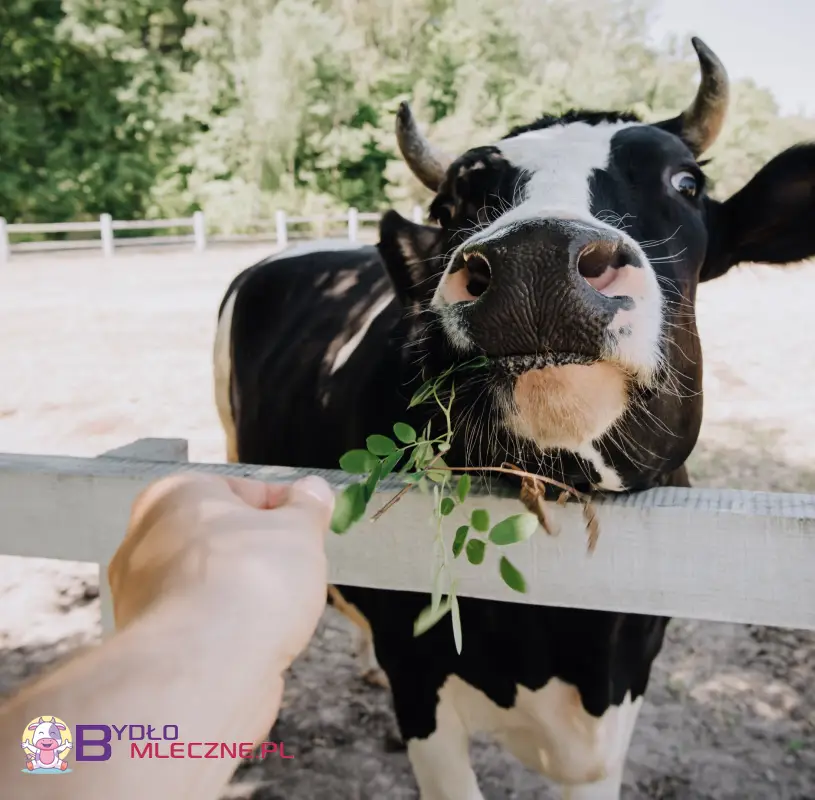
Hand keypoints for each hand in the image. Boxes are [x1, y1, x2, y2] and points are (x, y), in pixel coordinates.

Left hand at [108, 471, 334, 668]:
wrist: (207, 669)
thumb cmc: (251, 578)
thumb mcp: (299, 529)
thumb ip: (308, 507)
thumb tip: (314, 490)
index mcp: (174, 495)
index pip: (239, 489)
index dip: (282, 506)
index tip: (309, 524)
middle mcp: (145, 541)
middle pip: (219, 539)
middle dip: (260, 553)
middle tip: (297, 567)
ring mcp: (141, 597)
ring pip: (209, 586)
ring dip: (243, 596)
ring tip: (279, 611)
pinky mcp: (150, 646)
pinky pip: (200, 628)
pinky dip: (227, 633)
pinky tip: (253, 642)